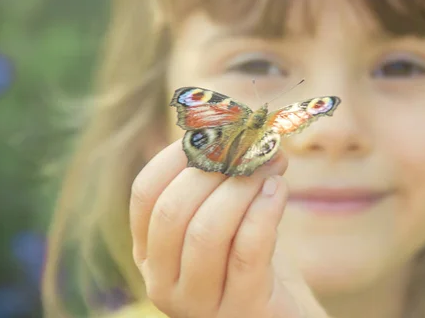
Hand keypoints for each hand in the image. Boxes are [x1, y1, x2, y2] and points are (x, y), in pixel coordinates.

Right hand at [130, 140, 327, 317]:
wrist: (279, 313)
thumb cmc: (250, 260)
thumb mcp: (225, 219)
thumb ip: (219, 181)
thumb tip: (236, 125)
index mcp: (149, 252)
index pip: (144, 193)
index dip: (177, 155)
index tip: (215, 129)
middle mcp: (161, 281)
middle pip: (172, 211)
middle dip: (214, 168)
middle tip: (252, 144)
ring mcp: (197, 303)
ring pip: (207, 232)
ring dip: (242, 187)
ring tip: (272, 165)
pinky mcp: (240, 309)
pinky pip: (246, 251)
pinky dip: (263, 211)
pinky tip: (279, 190)